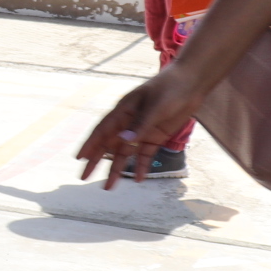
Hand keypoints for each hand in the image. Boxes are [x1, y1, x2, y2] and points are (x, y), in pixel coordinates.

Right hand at [77, 68, 208, 188]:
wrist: (191, 83)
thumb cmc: (169, 88)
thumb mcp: (155, 106)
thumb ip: (140, 125)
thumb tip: (124, 141)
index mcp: (122, 112)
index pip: (102, 132)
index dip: (90, 145)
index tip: (79, 159)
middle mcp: (128, 124)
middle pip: (108, 146)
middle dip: (96, 162)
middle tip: (84, 177)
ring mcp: (141, 131)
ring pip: (125, 153)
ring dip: (116, 169)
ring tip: (108, 187)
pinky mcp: (156, 136)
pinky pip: (145, 154)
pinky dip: (141, 166)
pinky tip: (137, 179)